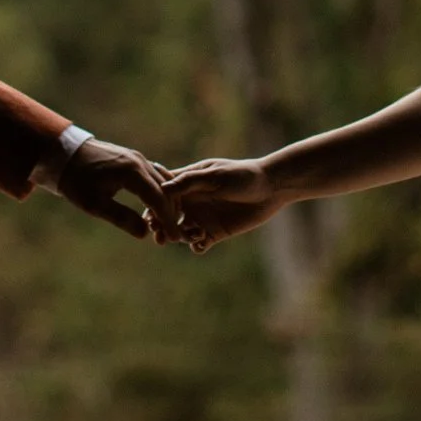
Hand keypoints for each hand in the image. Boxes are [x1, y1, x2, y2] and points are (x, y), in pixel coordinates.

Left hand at [57, 138, 181, 241]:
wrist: (63, 154)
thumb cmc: (75, 181)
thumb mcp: (94, 204)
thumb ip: (121, 217)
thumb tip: (144, 233)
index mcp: (132, 172)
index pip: (158, 199)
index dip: (167, 220)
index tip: (174, 238)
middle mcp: (139, 162)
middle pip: (166, 190)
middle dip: (171, 213)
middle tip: (173, 235)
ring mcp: (138, 158)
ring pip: (163, 181)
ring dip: (168, 202)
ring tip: (167, 223)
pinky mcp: (133, 159)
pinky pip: (155, 175)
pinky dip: (161, 191)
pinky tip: (159, 205)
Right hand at [162, 158, 287, 252]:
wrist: (270, 188)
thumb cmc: (242, 175)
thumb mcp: (215, 175)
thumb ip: (190, 181)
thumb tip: (163, 188)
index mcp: (187, 184)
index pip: (162, 195)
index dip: (153, 205)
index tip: (150, 215)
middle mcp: (191, 202)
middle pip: (166, 217)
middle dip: (161, 227)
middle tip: (160, 236)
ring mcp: (202, 218)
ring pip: (180, 233)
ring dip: (180, 237)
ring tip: (194, 234)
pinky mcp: (215, 232)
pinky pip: (198, 244)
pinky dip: (195, 246)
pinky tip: (201, 243)